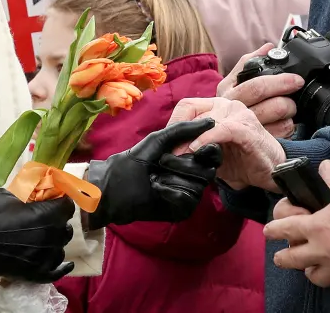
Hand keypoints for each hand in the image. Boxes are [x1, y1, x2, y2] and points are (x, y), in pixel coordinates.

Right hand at [0, 189, 75, 283]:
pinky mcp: (36, 273)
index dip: (61, 202)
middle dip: (58, 221)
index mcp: (49, 214)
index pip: (68, 206)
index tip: (53, 201)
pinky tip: (68, 264)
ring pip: (60, 248)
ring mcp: (45, 257)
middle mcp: (52, 236)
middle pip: (65, 228)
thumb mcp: (11, 194)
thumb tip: (37, 192)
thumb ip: (30, 194)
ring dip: (55, 242)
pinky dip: (63, 267)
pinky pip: (56, 271)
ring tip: (43, 239)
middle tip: (44, 219)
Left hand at [87, 119, 219, 228]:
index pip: (213, 154)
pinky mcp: (182, 210)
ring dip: (172, 179)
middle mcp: (193, 176)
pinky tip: (156, 189)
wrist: (116, 186)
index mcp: (190, 158)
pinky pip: (188, 200)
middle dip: (182, 165)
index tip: (194, 148)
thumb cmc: (134, 160)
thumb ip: (184, 129)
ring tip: (154, 178)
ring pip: (198, 187)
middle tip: (161, 162)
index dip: (208, 150)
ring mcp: (189, 194)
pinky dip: (170, 192)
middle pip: (208, 172)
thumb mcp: (158, 139)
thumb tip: (211, 120)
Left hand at [169, 97, 286, 190]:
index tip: (166, 144)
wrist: (272, 171)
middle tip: (169, 153)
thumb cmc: (243, 161)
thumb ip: (195, 147)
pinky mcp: (247, 129)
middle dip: (177, 133)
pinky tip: (195, 150)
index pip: (187, 106)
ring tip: (179, 156)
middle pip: (191, 110)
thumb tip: (172, 152)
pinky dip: (205, 139)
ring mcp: (238, 114)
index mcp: (218, 108)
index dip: (173, 124)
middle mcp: (228, 105)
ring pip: (204, 119)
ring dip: (187, 139)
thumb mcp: (213, 153)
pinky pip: (221, 129)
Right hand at [217, 44, 303, 137]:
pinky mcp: (256, 145)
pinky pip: (282, 134)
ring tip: (288, 108)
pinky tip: (284, 122)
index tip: (296, 79)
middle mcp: (236, 114)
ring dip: (290, 112)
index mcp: (229, 93)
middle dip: (289, 98)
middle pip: (274, 106)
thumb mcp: (231, 83)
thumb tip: (268, 47)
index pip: (258, 86)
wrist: (209, 136)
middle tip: (295, 91)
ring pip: (281, 121)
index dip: (280, 82)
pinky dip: (288, 126)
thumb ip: (248, 63)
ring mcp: (247, 132)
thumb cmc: (225, 106)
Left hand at [263, 161, 329, 300]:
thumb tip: (324, 167)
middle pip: (291, 260)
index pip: (286, 228)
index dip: (274, 230)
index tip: (268, 232)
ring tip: (315, 267)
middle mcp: (322, 252)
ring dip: (312, 271)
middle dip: (283, 258)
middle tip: (281, 256)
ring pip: (314, 277)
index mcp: (317, 227)